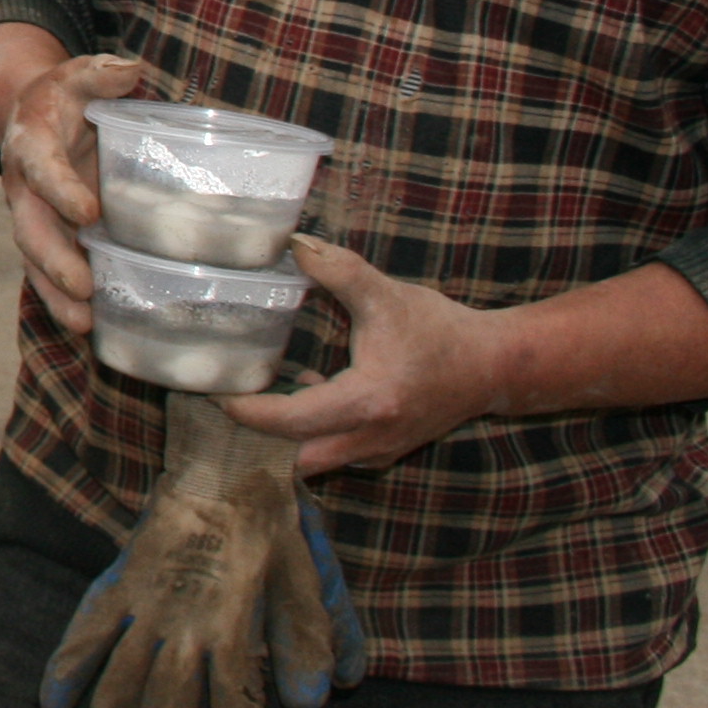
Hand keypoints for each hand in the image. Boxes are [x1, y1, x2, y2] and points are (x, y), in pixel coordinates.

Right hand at [0, 30, 150, 336]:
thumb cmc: (61, 99)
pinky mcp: (51, 237)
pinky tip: (97, 325)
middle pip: (31, 229)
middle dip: (53, 261)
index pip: (42, 169)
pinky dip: (68, 300)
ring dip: (57, 294)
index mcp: (32, 146)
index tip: (88, 211)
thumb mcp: (76, 76)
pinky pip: (52, 272)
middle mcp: (25, 190)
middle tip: (83, 287)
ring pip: (37, 261)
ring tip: (85, 323)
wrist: (31, 117)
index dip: (61, 190)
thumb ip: (100, 74)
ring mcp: (35, 218)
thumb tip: (130, 69)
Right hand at [40, 392, 368, 707]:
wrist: (220, 451)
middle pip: (167, 700)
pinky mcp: (119, 579)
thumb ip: (308, 634)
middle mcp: (185, 617)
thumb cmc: (270, 519)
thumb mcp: (305, 572)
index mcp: (234, 619)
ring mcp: (145, 599)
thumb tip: (310, 699)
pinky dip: (66, 667)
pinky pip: (85, 628)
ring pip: (119, 675)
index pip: (236, 702)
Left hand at [222, 234, 507, 475]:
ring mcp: (378, 452)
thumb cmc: (441, 331)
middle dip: (254, 439)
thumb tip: (295, 244)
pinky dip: (306, 438)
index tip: (213, 392)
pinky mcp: (384, 451)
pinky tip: (298, 397)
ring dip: (280, 441)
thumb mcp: (387, 296)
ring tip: (248, 405)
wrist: (494, 366)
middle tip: (220, 406)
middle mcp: (370, 439)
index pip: (288, 422)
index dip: (245, 410)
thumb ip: (339, 270)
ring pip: (313, 463)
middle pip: (293, 459)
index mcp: (367, 403)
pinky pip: (332, 455)